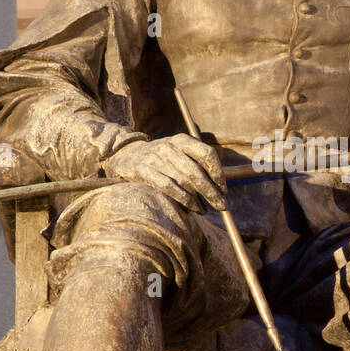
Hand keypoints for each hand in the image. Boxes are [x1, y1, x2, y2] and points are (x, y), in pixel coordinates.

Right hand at [102, 134, 226, 212]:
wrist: (126, 154)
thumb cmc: (161, 158)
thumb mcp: (178, 152)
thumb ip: (197, 164)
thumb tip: (220, 189)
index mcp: (182, 140)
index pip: (207, 153)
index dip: (218, 173)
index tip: (224, 188)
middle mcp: (170, 147)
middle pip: (196, 172)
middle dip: (211, 191)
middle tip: (221, 205)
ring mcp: (156, 158)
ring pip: (183, 181)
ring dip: (198, 199)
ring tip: (205, 210)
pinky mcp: (144, 170)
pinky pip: (169, 187)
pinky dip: (184, 199)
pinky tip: (192, 208)